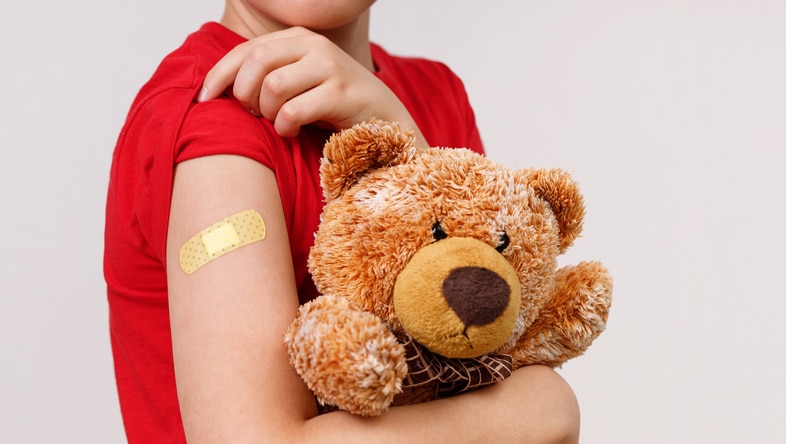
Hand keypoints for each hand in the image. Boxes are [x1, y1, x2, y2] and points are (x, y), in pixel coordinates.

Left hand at [199, 26, 426, 145]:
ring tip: (278, 122)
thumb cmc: (333, 105)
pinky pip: (293, 110)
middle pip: (255, 63)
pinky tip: (291, 131)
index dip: (219, 75)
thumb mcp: (299, 82)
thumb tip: (219, 88)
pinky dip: (285, 126)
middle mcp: (313, 45)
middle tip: (255, 114)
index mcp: (299, 38)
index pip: (245, 50)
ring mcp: (329, 67)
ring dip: (268, 112)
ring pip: (272, 86)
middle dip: (245, 94)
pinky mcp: (340, 93)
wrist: (384, 119)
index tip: (204, 99)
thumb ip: (268, 75)